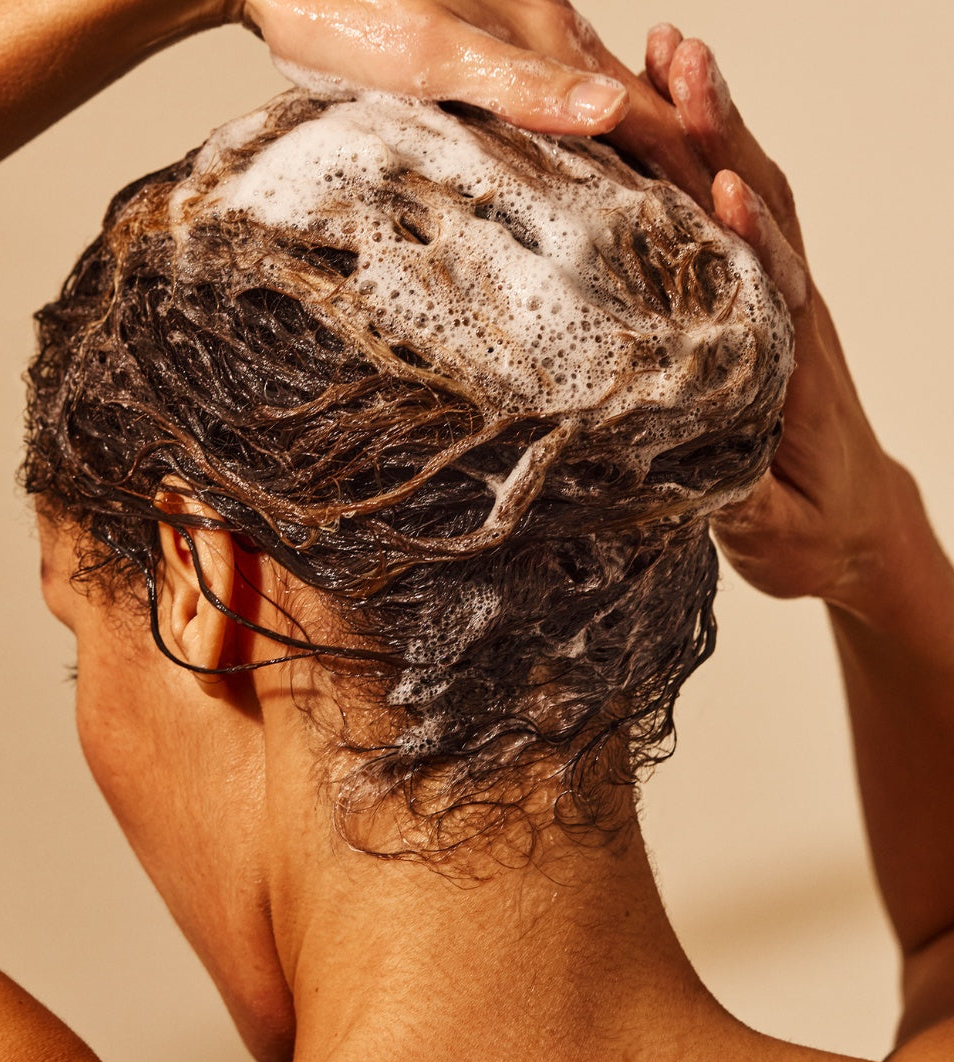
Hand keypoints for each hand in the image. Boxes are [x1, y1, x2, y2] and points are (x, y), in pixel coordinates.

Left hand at [241, 0, 710, 191]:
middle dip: (684, 165)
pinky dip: (590, 139)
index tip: (730, 222)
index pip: (644, 116)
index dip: (690, 169)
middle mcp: (543, 38)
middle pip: (637, 109)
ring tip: (681, 204)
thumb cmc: (342, 10)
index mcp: (545, 40)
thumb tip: (617, 111)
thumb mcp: (434, 56)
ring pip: (604, 104)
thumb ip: (525, 85)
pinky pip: (558, 104)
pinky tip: (594, 163)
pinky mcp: (485, 55)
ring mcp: (516, 44)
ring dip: (644, 153)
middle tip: (725, 224)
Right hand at [642, 27, 905, 616]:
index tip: (722, 183)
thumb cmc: (813, 532)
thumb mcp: (774, 536)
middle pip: (758, 211)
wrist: (859, 524)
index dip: (748, 236)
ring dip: (716, 124)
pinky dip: (714, 154)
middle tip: (670, 68)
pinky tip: (681, 115)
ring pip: (753, 194)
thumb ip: (742, 504)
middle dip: (717, 140)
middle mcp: (792, 317)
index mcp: (792, 374)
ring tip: (671, 57)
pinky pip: (743, 214)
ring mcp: (781, 300)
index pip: (771, 287)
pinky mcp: (765, 300)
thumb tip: (690, 467)